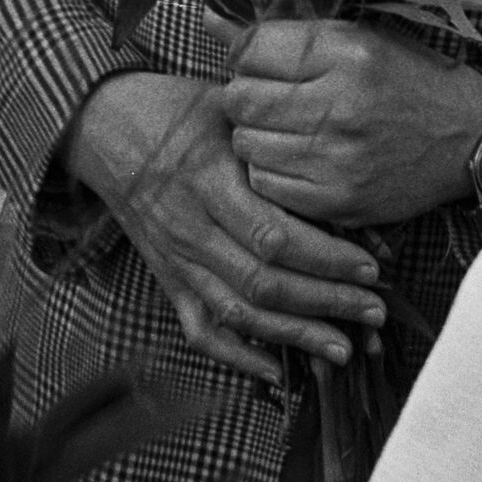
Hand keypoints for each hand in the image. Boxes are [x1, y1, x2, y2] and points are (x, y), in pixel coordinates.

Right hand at [64, 72, 388, 380]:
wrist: (107, 123)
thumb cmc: (185, 109)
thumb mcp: (235, 109)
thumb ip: (283, 143)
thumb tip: (346, 181)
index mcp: (210, 181)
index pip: (274, 236)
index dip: (327, 258)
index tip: (373, 267)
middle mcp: (191, 228)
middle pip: (264, 282)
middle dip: (326, 303)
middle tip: (375, 312)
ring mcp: (176, 259)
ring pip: (238, 312)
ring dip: (294, 336)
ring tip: (344, 347)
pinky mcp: (168, 278)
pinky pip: (200, 328)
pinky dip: (237, 356)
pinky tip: (276, 372)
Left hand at [219, 17, 481, 227]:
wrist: (468, 136)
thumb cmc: (407, 80)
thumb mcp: (358, 40)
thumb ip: (285, 34)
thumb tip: (209, 20)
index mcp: (350, 53)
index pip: (253, 48)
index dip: (249, 55)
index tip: (265, 63)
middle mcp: (342, 104)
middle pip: (240, 98)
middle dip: (245, 96)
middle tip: (272, 98)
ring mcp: (338, 158)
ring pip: (245, 143)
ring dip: (257, 135)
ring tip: (288, 128)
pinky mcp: (337, 199)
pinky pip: (265, 183)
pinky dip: (272, 170)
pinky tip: (300, 157)